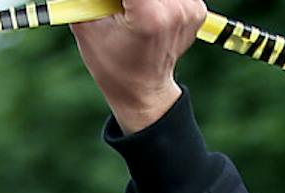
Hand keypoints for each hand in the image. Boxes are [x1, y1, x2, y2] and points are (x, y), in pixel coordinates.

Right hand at [71, 0, 208, 133]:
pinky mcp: (197, 10)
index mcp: (149, 16)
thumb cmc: (112, 63)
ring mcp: (189, 10)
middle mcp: (175, 11)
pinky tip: (148, 13)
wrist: (143, 92)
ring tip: (133, 11)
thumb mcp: (87, 28)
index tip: (112, 4)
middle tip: (121, 8)